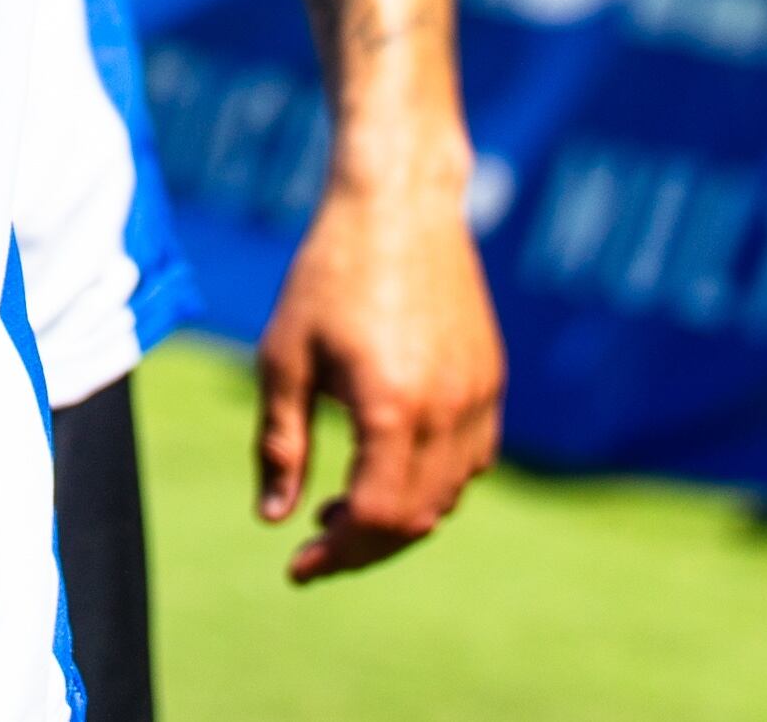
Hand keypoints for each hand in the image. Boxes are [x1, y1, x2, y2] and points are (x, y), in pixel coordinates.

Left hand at [255, 173, 504, 581]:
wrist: (399, 201)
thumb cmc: (329, 272)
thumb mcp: (284, 355)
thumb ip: (280, 442)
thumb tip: (275, 518)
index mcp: (390, 408)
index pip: (373, 519)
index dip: (334, 555)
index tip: (297, 565)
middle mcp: (445, 410)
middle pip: (414, 520)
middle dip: (363, 546)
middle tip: (316, 539)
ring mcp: (478, 395)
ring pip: (448, 496)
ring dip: (400, 517)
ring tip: (346, 500)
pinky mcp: (491, 378)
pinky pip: (473, 460)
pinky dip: (437, 482)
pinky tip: (394, 461)